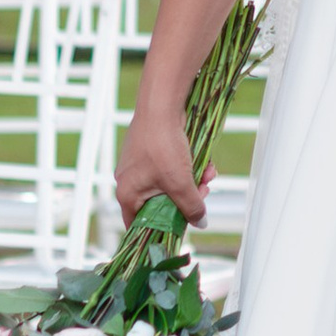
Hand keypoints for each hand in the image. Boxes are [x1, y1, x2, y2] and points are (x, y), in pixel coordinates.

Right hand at [116, 108, 208, 226]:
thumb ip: (191, 207)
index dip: (162, 229)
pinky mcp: (150, 151)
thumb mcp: (181, 183)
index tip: (181, 228)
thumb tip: (200, 223)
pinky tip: (204, 161)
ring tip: (208, 173)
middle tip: (204, 191)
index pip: (140, 224)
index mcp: (127, 194)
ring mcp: (139, 165)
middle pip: (161, 203)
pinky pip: (170, 167)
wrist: (161, 106)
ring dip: (192, 181)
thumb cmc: (163, 146)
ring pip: (170, 184)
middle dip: (187, 197)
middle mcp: (129, 181)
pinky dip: (187, 166)